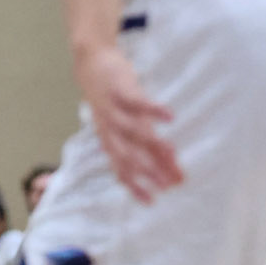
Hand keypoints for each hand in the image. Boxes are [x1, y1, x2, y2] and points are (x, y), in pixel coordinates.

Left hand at [75, 41, 181, 202]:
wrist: (91, 63)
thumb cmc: (114, 100)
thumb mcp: (128, 125)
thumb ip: (149, 147)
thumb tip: (173, 169)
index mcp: (109, 140)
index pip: (121, 169)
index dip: (135, 186)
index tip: (152, 201)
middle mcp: (109, 128)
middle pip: (127, 154)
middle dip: (147, 171)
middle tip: (169, 184)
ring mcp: (113, 109)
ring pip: (132, 130)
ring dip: (152, 142)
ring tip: (173, 153)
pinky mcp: (120, 89)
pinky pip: (137, 101)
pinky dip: (153, 109)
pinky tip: (171, 116)